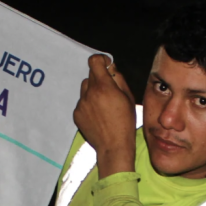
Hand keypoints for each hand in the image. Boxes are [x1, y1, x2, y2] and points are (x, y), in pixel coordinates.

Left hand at [73, 54, 136, 177]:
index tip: (106, 65)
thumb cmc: (125, 122)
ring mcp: (81, 104)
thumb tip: (111, 68)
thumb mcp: (129, 97)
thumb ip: (119, 79)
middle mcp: (89, 93)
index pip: (94, 61)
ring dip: (93, 91)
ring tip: (104, 105)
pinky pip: (82, 102)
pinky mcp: (76, 114)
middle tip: (109, 91)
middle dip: (100, 78)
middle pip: (90, 75)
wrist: (113, 145)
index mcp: (103, 87)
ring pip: (85, 89)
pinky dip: (89, 105)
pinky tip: (98, 116)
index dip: (101, 60)